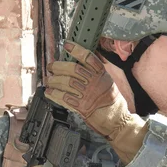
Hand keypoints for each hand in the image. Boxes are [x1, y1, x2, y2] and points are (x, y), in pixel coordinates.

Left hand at [45, 42, 147, 163]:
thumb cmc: (113, 104)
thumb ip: (96, 74)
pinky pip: (64, 97)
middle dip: (59, 66)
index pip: (88, 57)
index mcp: (101, 75)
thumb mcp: (109, 83)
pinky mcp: (81, 106)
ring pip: (66, 82)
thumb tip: (82, 64)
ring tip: (49, 80)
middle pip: (73, 69)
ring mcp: (87, 94)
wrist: (116, 121)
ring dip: (54, 80)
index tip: (67, 45)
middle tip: (51, 66)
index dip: (76, 50)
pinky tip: (50, 92)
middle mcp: (94, 83)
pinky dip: (54, 94)